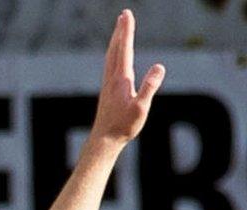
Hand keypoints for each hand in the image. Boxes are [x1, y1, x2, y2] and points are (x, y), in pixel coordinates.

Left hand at [91, 10, 162, 145]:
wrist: (104, 140)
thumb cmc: (123, 126)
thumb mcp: (141, 107)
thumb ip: (150, 86)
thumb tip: (160, 66)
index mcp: (121, 79)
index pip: (124, 49)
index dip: (126, 31)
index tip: (126, 15)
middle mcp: (112, 78)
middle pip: (116, 48)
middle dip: (121, 31)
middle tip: (123, 14)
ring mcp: (108, 84)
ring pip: (111, 56)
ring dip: (116, 40)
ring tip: (119, 29)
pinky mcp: (108, 90)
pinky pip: (110, 66)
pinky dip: (113, 54)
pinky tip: (115, 55)